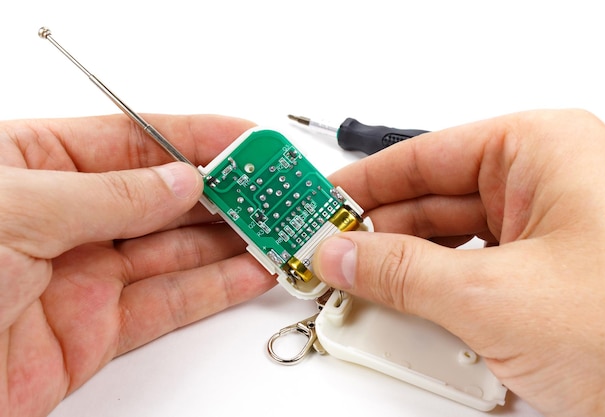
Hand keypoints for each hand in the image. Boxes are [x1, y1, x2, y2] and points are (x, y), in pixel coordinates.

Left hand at [0, 114, 274, 416]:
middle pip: (164, 197)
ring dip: (230, 239)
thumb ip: (108, 194)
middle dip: (224, 191)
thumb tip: (178, 180)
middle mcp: (63, 219)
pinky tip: (249, 271)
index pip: (135, 141)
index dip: (198, 138)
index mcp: (33, 167)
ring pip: (175, 251)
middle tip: (276, 189)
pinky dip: (215, 289)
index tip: (249, 142)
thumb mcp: (13, 209)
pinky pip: (168, 304)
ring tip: (277, 228)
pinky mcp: (93, 333)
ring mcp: (82, 276)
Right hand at [313, 109, 604, 416]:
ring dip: (403, 274)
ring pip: (448, 244)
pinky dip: (435, 298)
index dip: (366, 182)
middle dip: (378, 236)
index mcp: (541, 150)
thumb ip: (400, 272)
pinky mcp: (544, 278)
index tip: (322, 203)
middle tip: (328, 258)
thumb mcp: (491, 296)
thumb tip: (342, 255)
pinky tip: (406, 314)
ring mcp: (546, 234)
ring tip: (357, 291)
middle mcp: (545, 184)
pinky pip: (470, 276)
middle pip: (432, 202)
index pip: (426, 154)